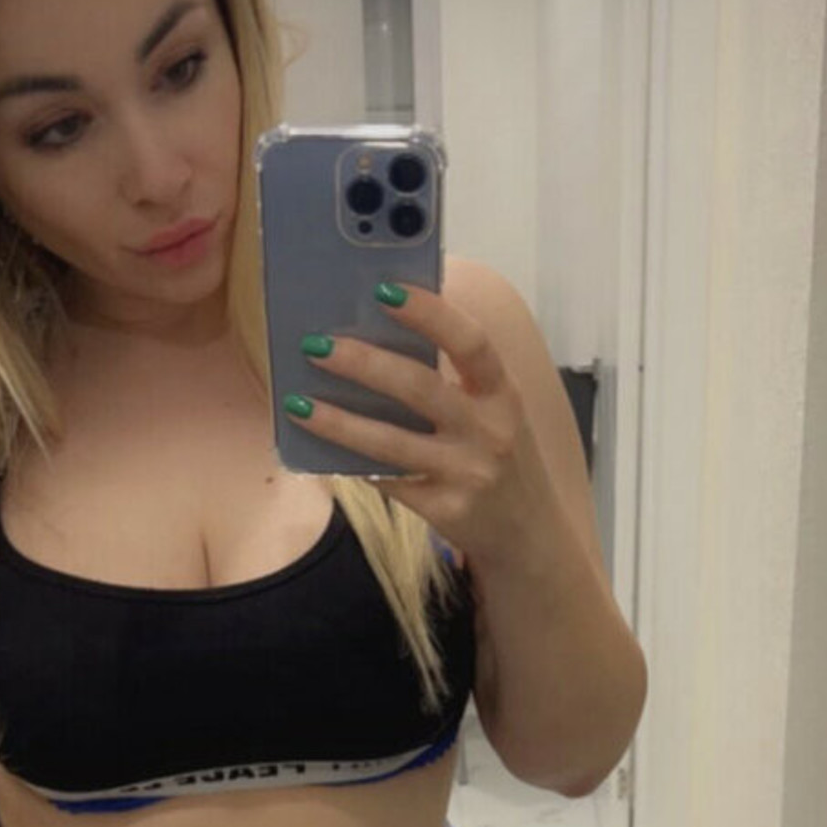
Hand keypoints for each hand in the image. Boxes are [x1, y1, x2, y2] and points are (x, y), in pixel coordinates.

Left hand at [288, 280, 550, 563]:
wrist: (531, 536)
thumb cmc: (502, 461)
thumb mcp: (494, 415)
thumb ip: (455, 383)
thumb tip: (380, 340)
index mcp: (502, 394)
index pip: (470, 342)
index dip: (430, 313)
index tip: (384, 290)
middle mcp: (489, 431)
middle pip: (420, 388)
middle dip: (363, 364)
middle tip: (316, 346)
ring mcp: (467, 474)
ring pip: (391, 443)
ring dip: (338, 421)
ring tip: (296, 403)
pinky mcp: (445, 510)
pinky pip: (388, 482)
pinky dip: (351, 465)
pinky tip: (319, 450)